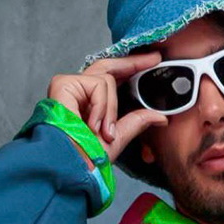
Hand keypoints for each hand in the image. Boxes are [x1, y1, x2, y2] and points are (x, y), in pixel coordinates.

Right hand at [46, 52, 168, 161]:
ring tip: (104, 131)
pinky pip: (97, 85)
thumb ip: (136, 122)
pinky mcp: (63, 84)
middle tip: (155, 58)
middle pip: (108, 66)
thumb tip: (160, 118)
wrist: (72, 165)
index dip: (132, 67)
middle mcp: (79, 92)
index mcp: (90, 102)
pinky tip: (93, 124)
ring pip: (106, 80)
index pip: (113, 78)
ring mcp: (70, 86)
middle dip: (133, 62)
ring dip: (111, 109)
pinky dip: (101, 106)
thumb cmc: (87, 157)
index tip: (154, 61)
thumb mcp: (119, 137)